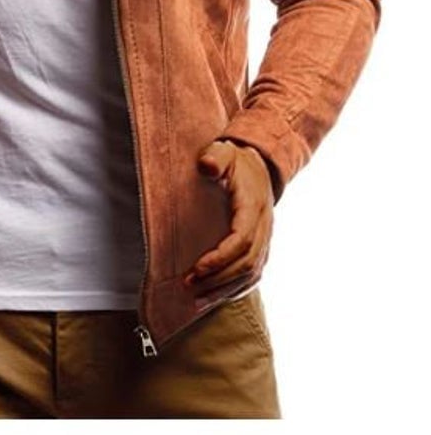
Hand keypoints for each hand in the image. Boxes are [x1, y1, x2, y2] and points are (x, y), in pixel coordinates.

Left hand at [183, 139, 273, 299]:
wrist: (259, 166)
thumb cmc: (234, 160)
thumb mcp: (224, 151)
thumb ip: (215, 157)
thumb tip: (206, 165)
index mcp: (253, 206)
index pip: (242, 239)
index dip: (221, 258)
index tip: (197, 268)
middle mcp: (263, 226)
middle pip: (247, 263)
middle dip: (218, 279)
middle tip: (188, 286)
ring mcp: (264, 238)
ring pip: (251, 273)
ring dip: (224, 290)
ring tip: (197, 301)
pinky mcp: (260, 246)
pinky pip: (252, 274)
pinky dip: (235, 289)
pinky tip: (214, 298)